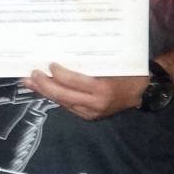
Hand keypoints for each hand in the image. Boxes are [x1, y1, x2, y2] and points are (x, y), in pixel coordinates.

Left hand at [24, 64, 147, 120]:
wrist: (143, 91)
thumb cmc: (129, 73)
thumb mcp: (113, 64)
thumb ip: (91, 64)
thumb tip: (65, 56)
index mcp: (102, 89)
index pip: (73, 81)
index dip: (59, 74)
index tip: (50, 64)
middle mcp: (95, 104)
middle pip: (62, 95)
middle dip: (44, 85)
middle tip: (31, 75)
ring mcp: (91, 112)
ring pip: (62, 102)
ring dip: (45, 92)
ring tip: (30, 83)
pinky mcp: (89, 116)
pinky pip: (68, 106)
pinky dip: (56, 97)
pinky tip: (46, 90)